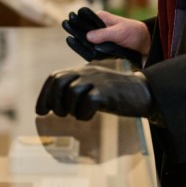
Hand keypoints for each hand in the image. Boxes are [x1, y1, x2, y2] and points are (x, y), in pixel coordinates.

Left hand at [35, 65, 151, 121]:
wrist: (145, 92)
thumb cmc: (117, 94)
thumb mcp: (94, 87)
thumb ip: (76, 90)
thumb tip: (54, 105)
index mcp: (83, 70)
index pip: (55, 77)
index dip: (45, 95)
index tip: (40, 111)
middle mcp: (88, 72)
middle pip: (59, 81)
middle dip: (54, 101)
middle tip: (59, 114)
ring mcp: (98, 81)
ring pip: (71, 92)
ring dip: (69, 108)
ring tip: (77, 115)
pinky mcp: (108, 92)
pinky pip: (87, 102)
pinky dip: (83, 113)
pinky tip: (89, 116)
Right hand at [62, 7, 145, 68]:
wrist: (146, 44)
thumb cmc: (134, 33)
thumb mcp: (119, 32)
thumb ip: (104, 34)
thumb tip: (88, 37)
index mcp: (101, 18)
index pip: (85, 19)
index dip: (76, 21)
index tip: (68, 23)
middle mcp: (99, 28)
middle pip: (83, 31)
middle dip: (76, 33)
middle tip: (67, 33)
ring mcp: (100, 38)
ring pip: (86, 41)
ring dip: (80, 44)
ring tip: (70, 41)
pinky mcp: (103, 48)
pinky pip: (92, 50)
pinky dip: (87, 52)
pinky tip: (81, 51)